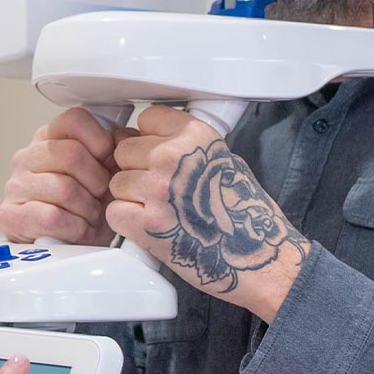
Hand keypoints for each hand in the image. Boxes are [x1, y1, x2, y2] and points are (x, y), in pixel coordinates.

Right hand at [0, 108, 132, 246]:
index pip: (75, 120)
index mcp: (50, 138)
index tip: (108, 161)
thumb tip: (124, 138)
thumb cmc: (87, 209)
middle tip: (101, 197)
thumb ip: (117, 150)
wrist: (71, 249)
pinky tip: (77, 230)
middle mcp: (27, 157)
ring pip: (64, 188)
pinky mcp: (11, 215)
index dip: (100, 141)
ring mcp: (15, 185)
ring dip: (88, 209)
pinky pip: (52, 216)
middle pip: (71, 154)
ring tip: (90, 217)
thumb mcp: (107, 174)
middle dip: (97, 181)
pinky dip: (74, 227)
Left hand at [109, 106, 309, 321]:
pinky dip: (127, 222)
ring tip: (161, 210)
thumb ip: (186, 146)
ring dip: (131, 197)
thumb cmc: (245, 212)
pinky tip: (150, 227)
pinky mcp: (146, 225)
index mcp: (194, 136)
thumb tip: (148, 141)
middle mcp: (173, 157)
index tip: (158, 153)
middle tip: (161, 189)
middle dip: (136, 169)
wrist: (257, 254)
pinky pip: (115, 212)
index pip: (146, 118)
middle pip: (124, 151)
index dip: (148, 138)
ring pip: (117, 184)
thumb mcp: (223, 159)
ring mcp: (157, 190)